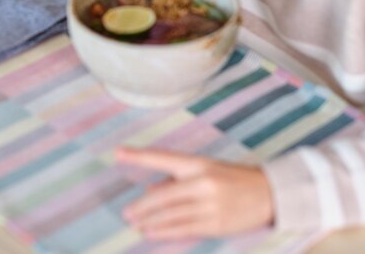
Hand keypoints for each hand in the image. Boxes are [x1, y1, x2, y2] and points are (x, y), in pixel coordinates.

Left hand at [116, 146, 273, 239]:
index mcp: (199, 164)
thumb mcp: (205, 170)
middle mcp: (203, 182)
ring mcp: (209, 205)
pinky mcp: (215, 224)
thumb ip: (178, 180)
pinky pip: (184, 229)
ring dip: (150, 220)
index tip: (118, 153)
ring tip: (135, 223)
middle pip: (164, 195)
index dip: (139, 157)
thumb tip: (152, 190)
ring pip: (172, 215)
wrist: (268, 194)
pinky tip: (152, 232)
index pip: (163, 158)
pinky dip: (165, 232)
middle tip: (126, 212)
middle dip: (142, 205)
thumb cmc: (232, 178)